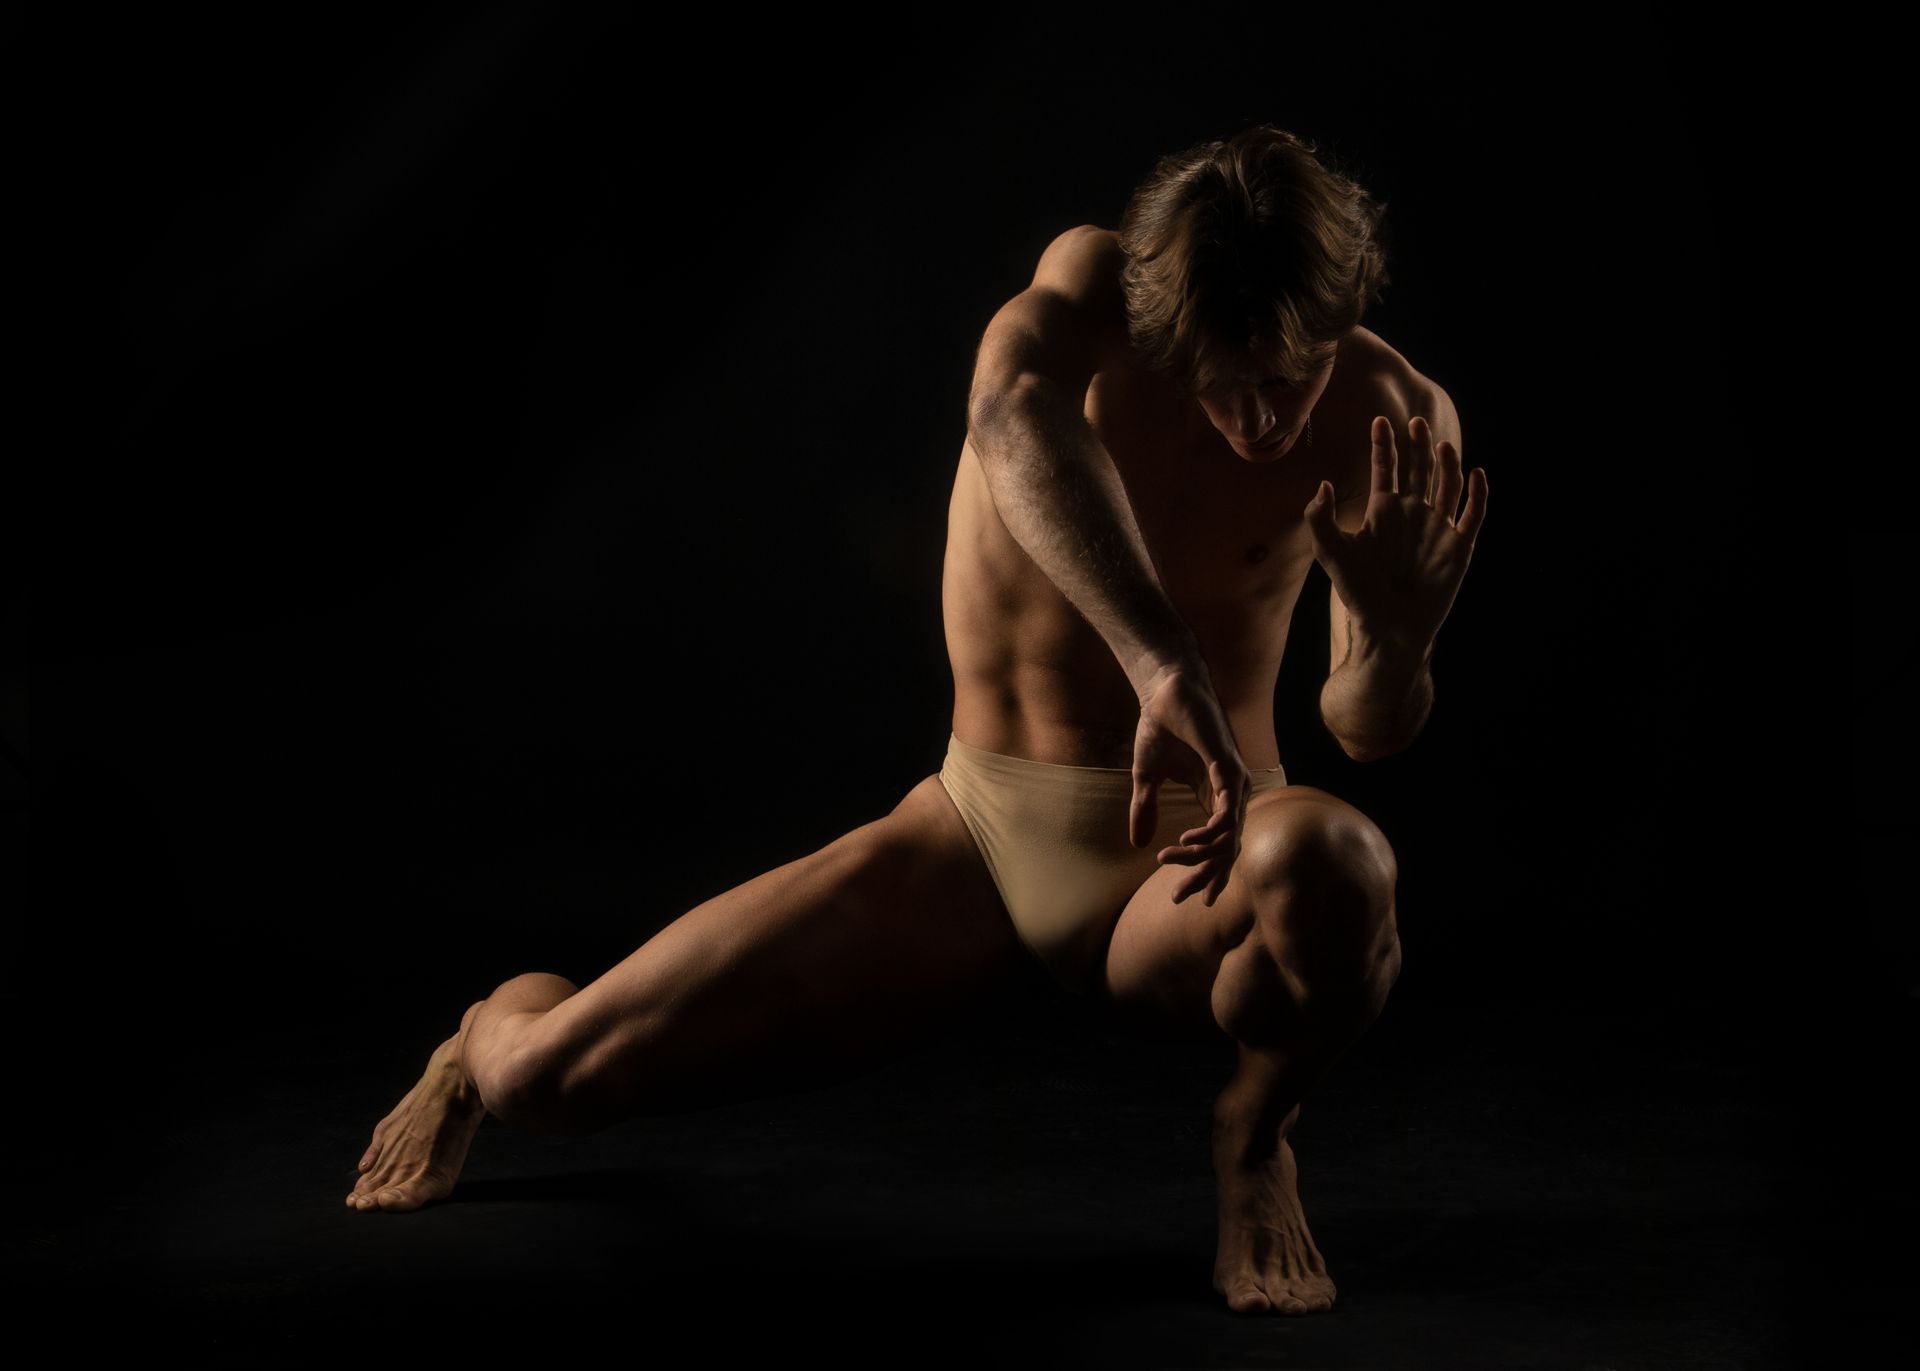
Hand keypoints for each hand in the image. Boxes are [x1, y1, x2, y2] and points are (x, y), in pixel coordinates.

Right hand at [1131, 663, 1250, 905]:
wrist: (1163, 693)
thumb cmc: (1160, 728)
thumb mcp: (1146, 777)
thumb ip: (1146, 809)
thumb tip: (1138, 843)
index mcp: (1213, 797)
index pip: (1218, 846)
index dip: (1204, 874)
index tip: (1183, 898)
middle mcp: (1229, 794)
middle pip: (1227, 849)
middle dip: (1204, 876)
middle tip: (1178, 895)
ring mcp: (1233, 782)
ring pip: (1229, 836)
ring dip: (1199, 854)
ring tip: (1170, 858)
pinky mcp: (1229, 767)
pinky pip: (1227, 811)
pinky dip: (1210, 830)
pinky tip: (1188, 840)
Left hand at [1304, 415, 1488, 653]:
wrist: (1388, 626)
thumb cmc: (1358, 591)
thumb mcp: (1331, 553)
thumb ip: (1320, 520)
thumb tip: (1322, 485)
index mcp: (1383, 511)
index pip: (1385, 468)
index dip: (1383, 444)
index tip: (1380, 420)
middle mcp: (1411, 513)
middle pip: (1418, 469)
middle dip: (1417, 445)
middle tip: (1416, 421)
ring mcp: (1437, 526)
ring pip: (1446, 485)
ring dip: (1446, 464)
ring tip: (1441, 444)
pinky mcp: (1459, 545)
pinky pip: (1472, 514)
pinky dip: (1477, 494)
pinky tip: (1476, 473)